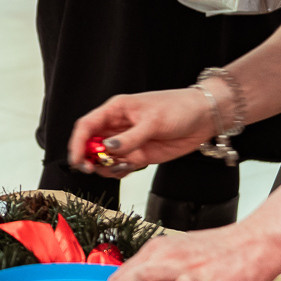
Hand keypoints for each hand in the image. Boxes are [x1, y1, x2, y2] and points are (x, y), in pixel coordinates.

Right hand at [66, 88, 213, 177]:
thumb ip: (130, 138)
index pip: (86, 126)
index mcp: (115, 110)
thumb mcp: (153, 121)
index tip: (77, 160)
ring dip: (107, 167)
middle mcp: (117, 127)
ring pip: (104, 159)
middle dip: (89, 159)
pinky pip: (120, 167)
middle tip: (93, 169)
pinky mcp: (138, 155)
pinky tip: (130, 168)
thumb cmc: (178, 108)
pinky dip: (120, 172)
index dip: (77, 143)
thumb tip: (107, 149)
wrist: (203, 118)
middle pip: (91, 145)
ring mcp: (127, 143)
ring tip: (124, 165)